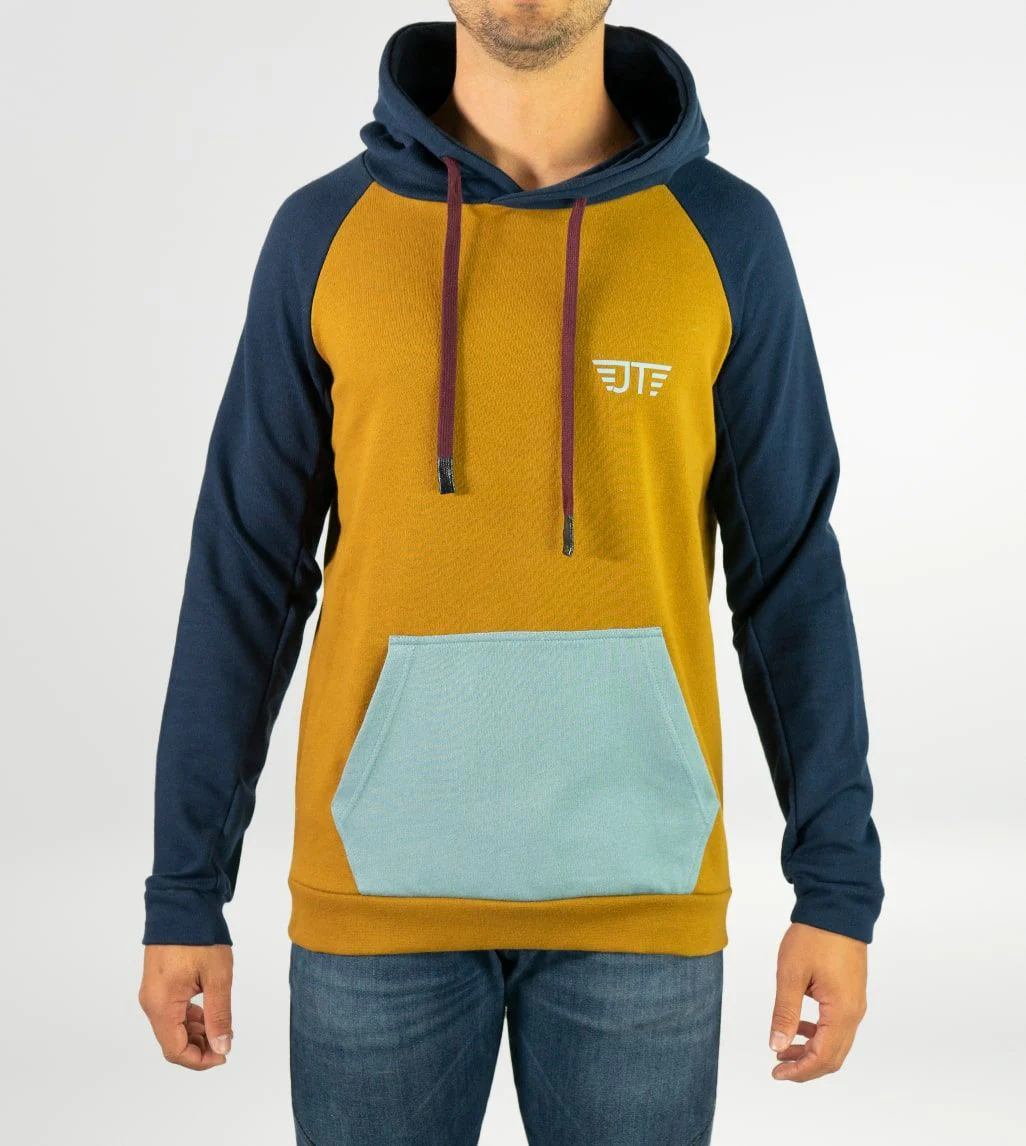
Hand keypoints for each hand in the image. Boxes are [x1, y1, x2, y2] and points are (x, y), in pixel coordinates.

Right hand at [139, 944, 233, 1069]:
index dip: (200, 1060)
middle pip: (172, 1041)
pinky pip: (171, 1011)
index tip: (224, 1054)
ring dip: (196, 1033)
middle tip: (226, 1041)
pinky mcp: (158, 983)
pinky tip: (209, 1013)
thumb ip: (219, 1015)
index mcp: (161, 1005)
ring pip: (172, 1027)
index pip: (175, 1050)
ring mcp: (153, 993)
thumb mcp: (217, 977)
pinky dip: (190, 1018)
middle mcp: (151, 1003)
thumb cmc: (199, 936)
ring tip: (222, 1026)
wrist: (182, 901)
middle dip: (199, 1048)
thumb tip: (222, 1046)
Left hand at [769, 922, 867, 1081]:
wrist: (837, 907)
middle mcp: (854, 1013)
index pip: (823, 1057)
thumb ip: (785, 1013)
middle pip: (833, 1057)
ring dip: (811, 1051)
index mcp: (841, 1011)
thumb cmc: (814, 936)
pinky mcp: (851, 994)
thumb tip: (777, 1046)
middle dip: (805, 1066)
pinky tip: (799, 1027)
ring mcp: (855, 1004)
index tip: (776, 1073)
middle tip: (778, 1067)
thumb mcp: (791, 974)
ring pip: (836, 1043)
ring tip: (783, 1048)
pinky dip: (818, 1035)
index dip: (800, 1070)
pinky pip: (837, 1026)